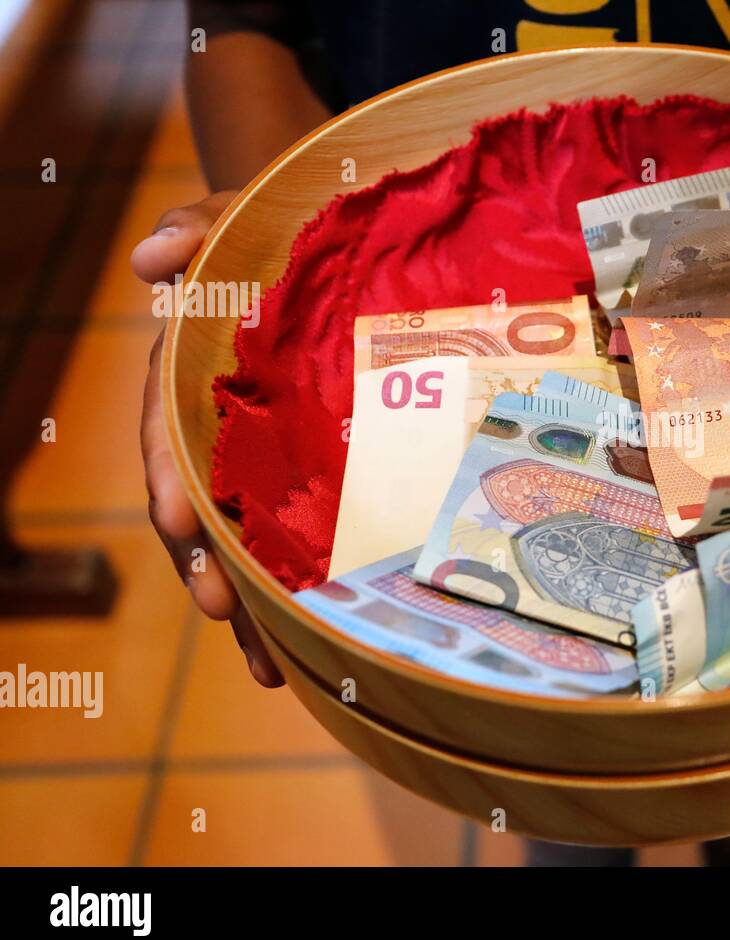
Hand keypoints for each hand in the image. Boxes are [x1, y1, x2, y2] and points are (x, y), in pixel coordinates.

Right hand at [133, 191, 283, 686]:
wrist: (320, 261)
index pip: (169, 430)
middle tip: (223, 610)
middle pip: (197, 507)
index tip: (177, 519)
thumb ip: (199, 231)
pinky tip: (306, 652)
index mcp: (191, 378)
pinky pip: (285, 546)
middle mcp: (214, 432)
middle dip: (205, 562)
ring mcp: (255, 467)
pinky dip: (286, 599)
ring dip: (248, 607)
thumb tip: (152, 258)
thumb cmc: (272, 242)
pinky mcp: (301, 488)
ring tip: (266, 667)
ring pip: (237, 545)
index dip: (171, 472)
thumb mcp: (236, 223)